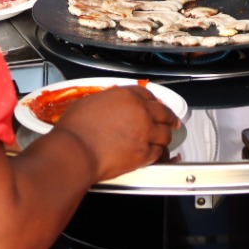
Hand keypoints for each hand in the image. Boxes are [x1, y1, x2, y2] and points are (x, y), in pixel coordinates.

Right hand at [52, 85, 176, 179]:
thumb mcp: (89, 102)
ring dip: (165, 136)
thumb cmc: (76, 129)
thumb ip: (106, 102)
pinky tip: (158, 155)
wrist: (76, 151)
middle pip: (163, 112)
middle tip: (172, 121)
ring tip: (166, 138)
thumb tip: (107, 106)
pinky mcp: (144, 153)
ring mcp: (144, 132)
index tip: (155, 105)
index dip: (153, 100)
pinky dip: (159, 154)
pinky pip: (159, 152)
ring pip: (165, 133)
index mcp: (126, 96)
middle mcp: (139, 111)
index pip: (147, 94)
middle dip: (169, 117)